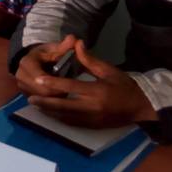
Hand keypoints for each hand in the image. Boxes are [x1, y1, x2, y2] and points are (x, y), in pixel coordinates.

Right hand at [15, 35, 76, 96]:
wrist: (33, 59)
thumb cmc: (46, 54)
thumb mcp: (54, 48)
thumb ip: (64, 46)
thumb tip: (74, 38)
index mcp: (27, 63)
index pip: (41, 79)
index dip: (55, 83)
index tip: (68, 82)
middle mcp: (20, 76)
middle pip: (41, 92)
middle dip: (56, 92)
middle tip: (69, 90)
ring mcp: (21, 87)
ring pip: (41, 99)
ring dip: (53, 98)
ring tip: (64, 91)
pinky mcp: (24, 94)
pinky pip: (39, 102)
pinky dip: (50, 100)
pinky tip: (57, 95)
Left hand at [27, 40, 157, 127]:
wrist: (141, 107)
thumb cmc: (125, 86)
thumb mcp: (109, 70)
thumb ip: (90, 60)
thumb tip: (77, 44)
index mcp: (97, 91)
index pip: (70, 86)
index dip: (53, 82)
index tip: (37, 79)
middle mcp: (92, 107)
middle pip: (63, 105)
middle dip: (45, 102)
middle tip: (30, 97)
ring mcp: (92, 119)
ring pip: (65, 116)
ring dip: (49, 111)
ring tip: (36, 105)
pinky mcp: (93, 126)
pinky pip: (72, 123)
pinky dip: (59, 118)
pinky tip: (50, 113)